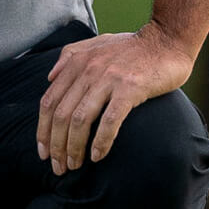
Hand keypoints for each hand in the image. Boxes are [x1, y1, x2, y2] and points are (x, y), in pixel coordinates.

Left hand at [36, 23, 194, 174]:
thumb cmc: (132, 47)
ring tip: (75, 166)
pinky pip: (109, 120)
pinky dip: (100, 141)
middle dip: (56, 145)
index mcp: (75, 62)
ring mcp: (107, 79)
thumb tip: (49, 77)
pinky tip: (97, 156)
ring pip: (79, 119)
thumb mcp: (95, 44)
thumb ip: (69, 56)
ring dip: (74, 147)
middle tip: (59, 167)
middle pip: (60, 114)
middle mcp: (86, 70)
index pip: (48, 101)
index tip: (43, 151)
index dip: (42, 129)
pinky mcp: (129, 88)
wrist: (166, 40)